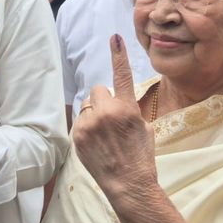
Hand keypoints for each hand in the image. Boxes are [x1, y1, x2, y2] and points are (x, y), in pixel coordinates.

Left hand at [72, 34, 157, 196]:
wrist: (128, 185)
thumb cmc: (141, 157)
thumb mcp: (144, 128)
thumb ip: (130, 109)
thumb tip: (119, 100)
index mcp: (127, 109)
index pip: (122, 76)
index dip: (118, 55)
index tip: (114, 37)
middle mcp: (107, 113)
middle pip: (98, 90)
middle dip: (103, 101)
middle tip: (111, 120)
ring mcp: (89, 124)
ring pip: (87, 106)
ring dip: (94, 114)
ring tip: (104, 136)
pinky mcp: (77, 135)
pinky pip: (80, 120)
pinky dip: (86, 127)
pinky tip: (97, 143)